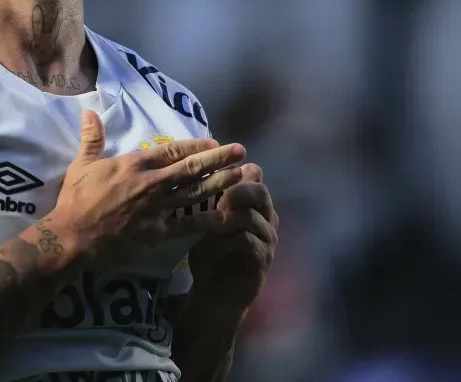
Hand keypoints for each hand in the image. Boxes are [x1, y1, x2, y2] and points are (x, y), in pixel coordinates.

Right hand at [50, 111, 245, 263]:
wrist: (72, 237)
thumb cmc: (76, 199)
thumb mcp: (81, 164)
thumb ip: (92, 138)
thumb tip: (89, 112)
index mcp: (135, 165)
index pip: (172, 150)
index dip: (195, 145)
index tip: (214, 141)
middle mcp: (152, 184)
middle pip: (192, 168)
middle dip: (218, 158)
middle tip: (241, 151)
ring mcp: (158, 209)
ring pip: (196, 193)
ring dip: (221, 183)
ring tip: (242, 175)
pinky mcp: (158, 233)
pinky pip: (189, 225)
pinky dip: (209, 219)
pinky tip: (228, 215)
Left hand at [187, 163, 277, 305]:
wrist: (215, 295)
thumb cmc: (211, 254)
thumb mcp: (207, 223)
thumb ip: (209, 200)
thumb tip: (193, 166)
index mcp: (254, 205)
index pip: (254, 175)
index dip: (233, 169)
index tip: (209, 168)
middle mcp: (266, 218)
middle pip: (260, 191)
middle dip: (235, 188)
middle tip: (212, 192)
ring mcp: (267, 240)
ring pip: (251, 215)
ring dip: (226, 216)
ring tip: (206, 219)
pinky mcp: (262, 260)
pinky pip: (247, 241)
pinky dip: (227, 238)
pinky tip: (210, 240)